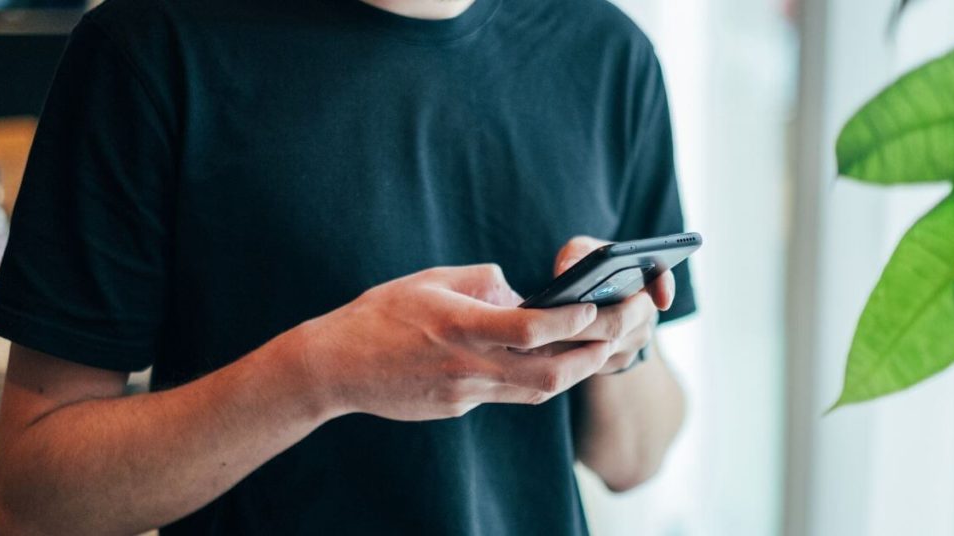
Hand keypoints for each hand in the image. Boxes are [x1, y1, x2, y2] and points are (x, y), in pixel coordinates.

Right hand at [288, 264, 616, 420]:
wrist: (336, 367)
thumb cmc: (379, 314)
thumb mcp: (430, 280)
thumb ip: (480, 282)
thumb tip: (518, 291)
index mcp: (461, 327)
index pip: (532, 329)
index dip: (572, 320)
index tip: (597, 306)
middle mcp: (468, 366)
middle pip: (549, 374)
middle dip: (592, 355)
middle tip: (618, 333)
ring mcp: (464, 394)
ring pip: (536, 393)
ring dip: (573, 372)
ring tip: (596, 350)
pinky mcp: (458, 407)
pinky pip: (507, 396)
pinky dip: (533, 379)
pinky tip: (545, 362)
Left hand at [549, 236, 675, 373]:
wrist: (588, 301)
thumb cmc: (586, 269)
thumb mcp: (581, 252)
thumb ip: (576, 254)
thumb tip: (565, 271)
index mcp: (643, 278)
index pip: (661, 279)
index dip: (664, 289)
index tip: (662, 300)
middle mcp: (645, 311)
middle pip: (620, 321)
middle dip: (585, 322)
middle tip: (553, 321)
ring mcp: (634, 341)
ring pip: (604, 346)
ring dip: (573, 342)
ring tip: (540, 335)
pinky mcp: (617, 362)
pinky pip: (594, 363)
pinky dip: (569, 356)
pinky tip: (545, 349)